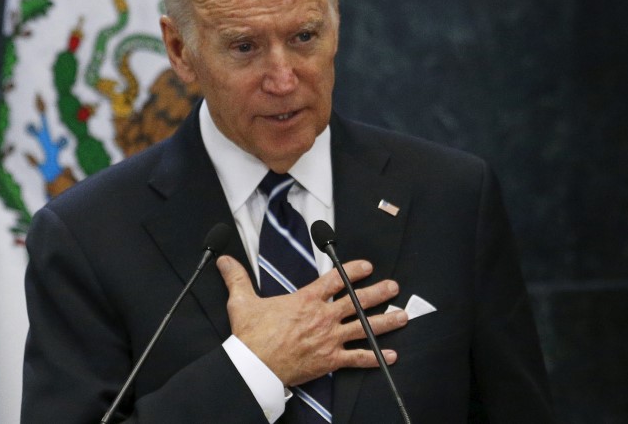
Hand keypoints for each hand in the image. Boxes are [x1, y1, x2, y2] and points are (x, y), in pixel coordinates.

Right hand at [216, 255, 407, 386]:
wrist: (255, 366)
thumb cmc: (251, 336)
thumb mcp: (242, 302)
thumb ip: (237, 278)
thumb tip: (224, 260)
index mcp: (306, 300)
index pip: (336, 279)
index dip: (353, 270)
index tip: (367, 266)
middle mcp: (323, 317)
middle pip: (358, 301)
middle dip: (379, 292)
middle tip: (394, 287)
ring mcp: (330, 339)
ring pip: (364, 327)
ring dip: (386, 321)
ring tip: (402, 316)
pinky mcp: (330, 360)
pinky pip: (358, 358)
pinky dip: (375, 358)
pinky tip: (390, 356)